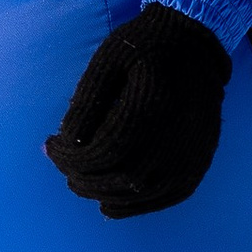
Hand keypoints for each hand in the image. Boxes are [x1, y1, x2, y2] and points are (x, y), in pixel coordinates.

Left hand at [47, 5, 230, 216]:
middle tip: (63, 167)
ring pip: (143, 191)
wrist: (195, 45)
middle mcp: (178, 132)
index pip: (104, 150)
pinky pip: (169, 195)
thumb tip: (66, 141)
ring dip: (105, 194)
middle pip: (122, 176)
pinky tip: (110, 204)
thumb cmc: (144, 47)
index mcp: (152, 103)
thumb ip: (87, 102)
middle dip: (84, 178)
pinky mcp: (201, 159)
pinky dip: (137, 206)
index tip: (50, 146)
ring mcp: (194, 150)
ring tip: (80, 183)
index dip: (70, 156)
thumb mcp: (108, 61)